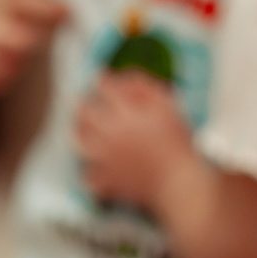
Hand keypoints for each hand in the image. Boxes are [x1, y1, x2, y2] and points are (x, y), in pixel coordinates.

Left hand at [74, 71, 196, 209]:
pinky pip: (87, 176)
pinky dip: (88, 170)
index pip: (104, 88)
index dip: (103, 81)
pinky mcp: (106, 181)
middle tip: (85, 102)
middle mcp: (108, 134)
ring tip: (83, 129)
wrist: (177, 182)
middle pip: (83, 113)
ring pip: (79, 141)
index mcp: (124, 113)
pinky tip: (93, 166)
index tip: (102, 78)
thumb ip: (144, 87)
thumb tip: (124, 76)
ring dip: (79, 132)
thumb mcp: (167, 106)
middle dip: (84, 103)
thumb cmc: (176, 142)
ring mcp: (103, 159)